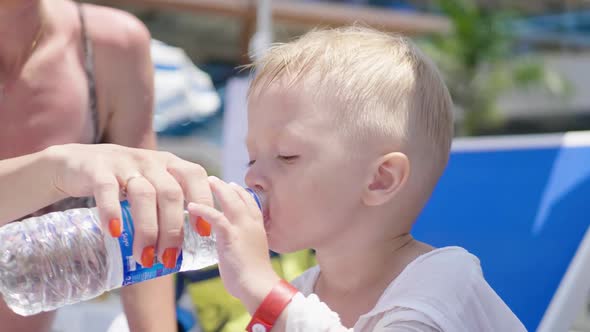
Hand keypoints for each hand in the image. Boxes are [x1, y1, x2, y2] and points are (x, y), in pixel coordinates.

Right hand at [47, 143, 213, 266]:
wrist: (74, 164)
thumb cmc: (120, 182)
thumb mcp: (149, 185)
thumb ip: (165, 207)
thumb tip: (179, 252)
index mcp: (168, 164)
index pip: (194, 175)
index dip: (204, 200)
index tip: (204, 232)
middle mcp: (150, 161)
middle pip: (170, 193)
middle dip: (172, 229)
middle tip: (167, 258)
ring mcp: (124, 162)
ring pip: (144, 194)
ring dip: (147, 229)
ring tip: (144, 256)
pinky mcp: (97, 169)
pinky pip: (107, 189)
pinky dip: (112, 212)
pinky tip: (115, 233)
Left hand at [187, 176, 279, 312]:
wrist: (258, 286)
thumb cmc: (254, 277)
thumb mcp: (252, 255)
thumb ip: (243, 246)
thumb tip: (233, 249)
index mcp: (258, 228)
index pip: (250, 203)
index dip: (240, 193)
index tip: (232, 186)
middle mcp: (252, 223)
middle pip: (240, 197)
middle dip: (226, 187)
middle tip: (214, 179)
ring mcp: (242, 228)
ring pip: (230, 201)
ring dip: (217, 190)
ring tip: (206, 182)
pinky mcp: (231, 235)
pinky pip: (216, 216)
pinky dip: (203, 210)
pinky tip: (192, 207)